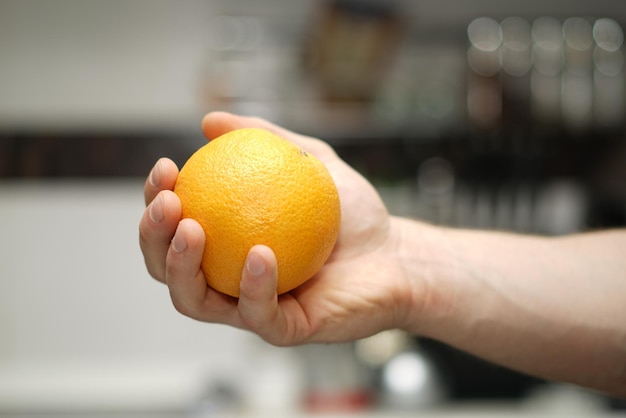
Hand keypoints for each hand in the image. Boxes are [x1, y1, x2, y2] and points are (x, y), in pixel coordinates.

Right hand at [139, 112, 417, 345]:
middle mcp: (228, 279)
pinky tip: (260, 252)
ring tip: (193, 229)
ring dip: (183, 267)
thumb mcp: (309, 159)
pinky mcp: (284, 330)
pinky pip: (257, 315)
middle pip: (167, 269)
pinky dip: (253, 286)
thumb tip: (209, 120)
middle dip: (153, 237)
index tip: (166, 168)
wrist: (395, 253)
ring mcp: (253, 308)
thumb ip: (264, 139)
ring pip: (196, 302)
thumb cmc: (351, 212)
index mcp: (226, 245)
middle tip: (168, 203)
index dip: (156, 201)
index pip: (174, 228)